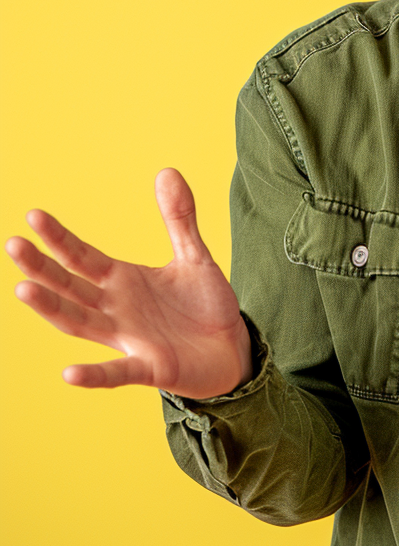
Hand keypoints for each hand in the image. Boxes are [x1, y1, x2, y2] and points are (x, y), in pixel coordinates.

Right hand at [6, 168, 251, 398]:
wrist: (230, 348)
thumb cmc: (204, 305)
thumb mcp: (194, 255)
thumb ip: (179, 218)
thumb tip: (167, 170)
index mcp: (123, 280)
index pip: (82, 256)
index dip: (59, 238)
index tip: (32, 215)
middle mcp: (116, 309)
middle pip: (70, 287)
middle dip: (42, 267)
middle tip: (13, 244)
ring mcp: (129, 340)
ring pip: (82, 324)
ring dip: (53, 309)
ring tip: (23, 289)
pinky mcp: (151, 367)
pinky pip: (118, 372)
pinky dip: (95, 375)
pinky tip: (69, 374)